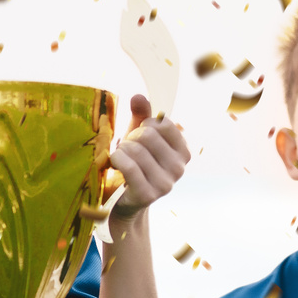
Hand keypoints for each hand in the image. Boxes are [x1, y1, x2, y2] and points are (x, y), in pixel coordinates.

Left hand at [109, 94, 189, 219]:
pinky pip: (129, 166)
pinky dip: (116, 160)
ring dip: (121, 150)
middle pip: (148, 135)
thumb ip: (141, 115)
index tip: (139, 135)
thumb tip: (138, 96)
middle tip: (125, 148)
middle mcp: (180, 168)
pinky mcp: (149, 194)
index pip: (164, 123)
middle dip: (130, 138)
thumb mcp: (138, 137)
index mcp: (183, 151)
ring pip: (137, 150)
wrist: (123, 200)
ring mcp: (166, 183)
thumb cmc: (133, 163)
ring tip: (120, 157)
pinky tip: (114, 162)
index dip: (145, 125)